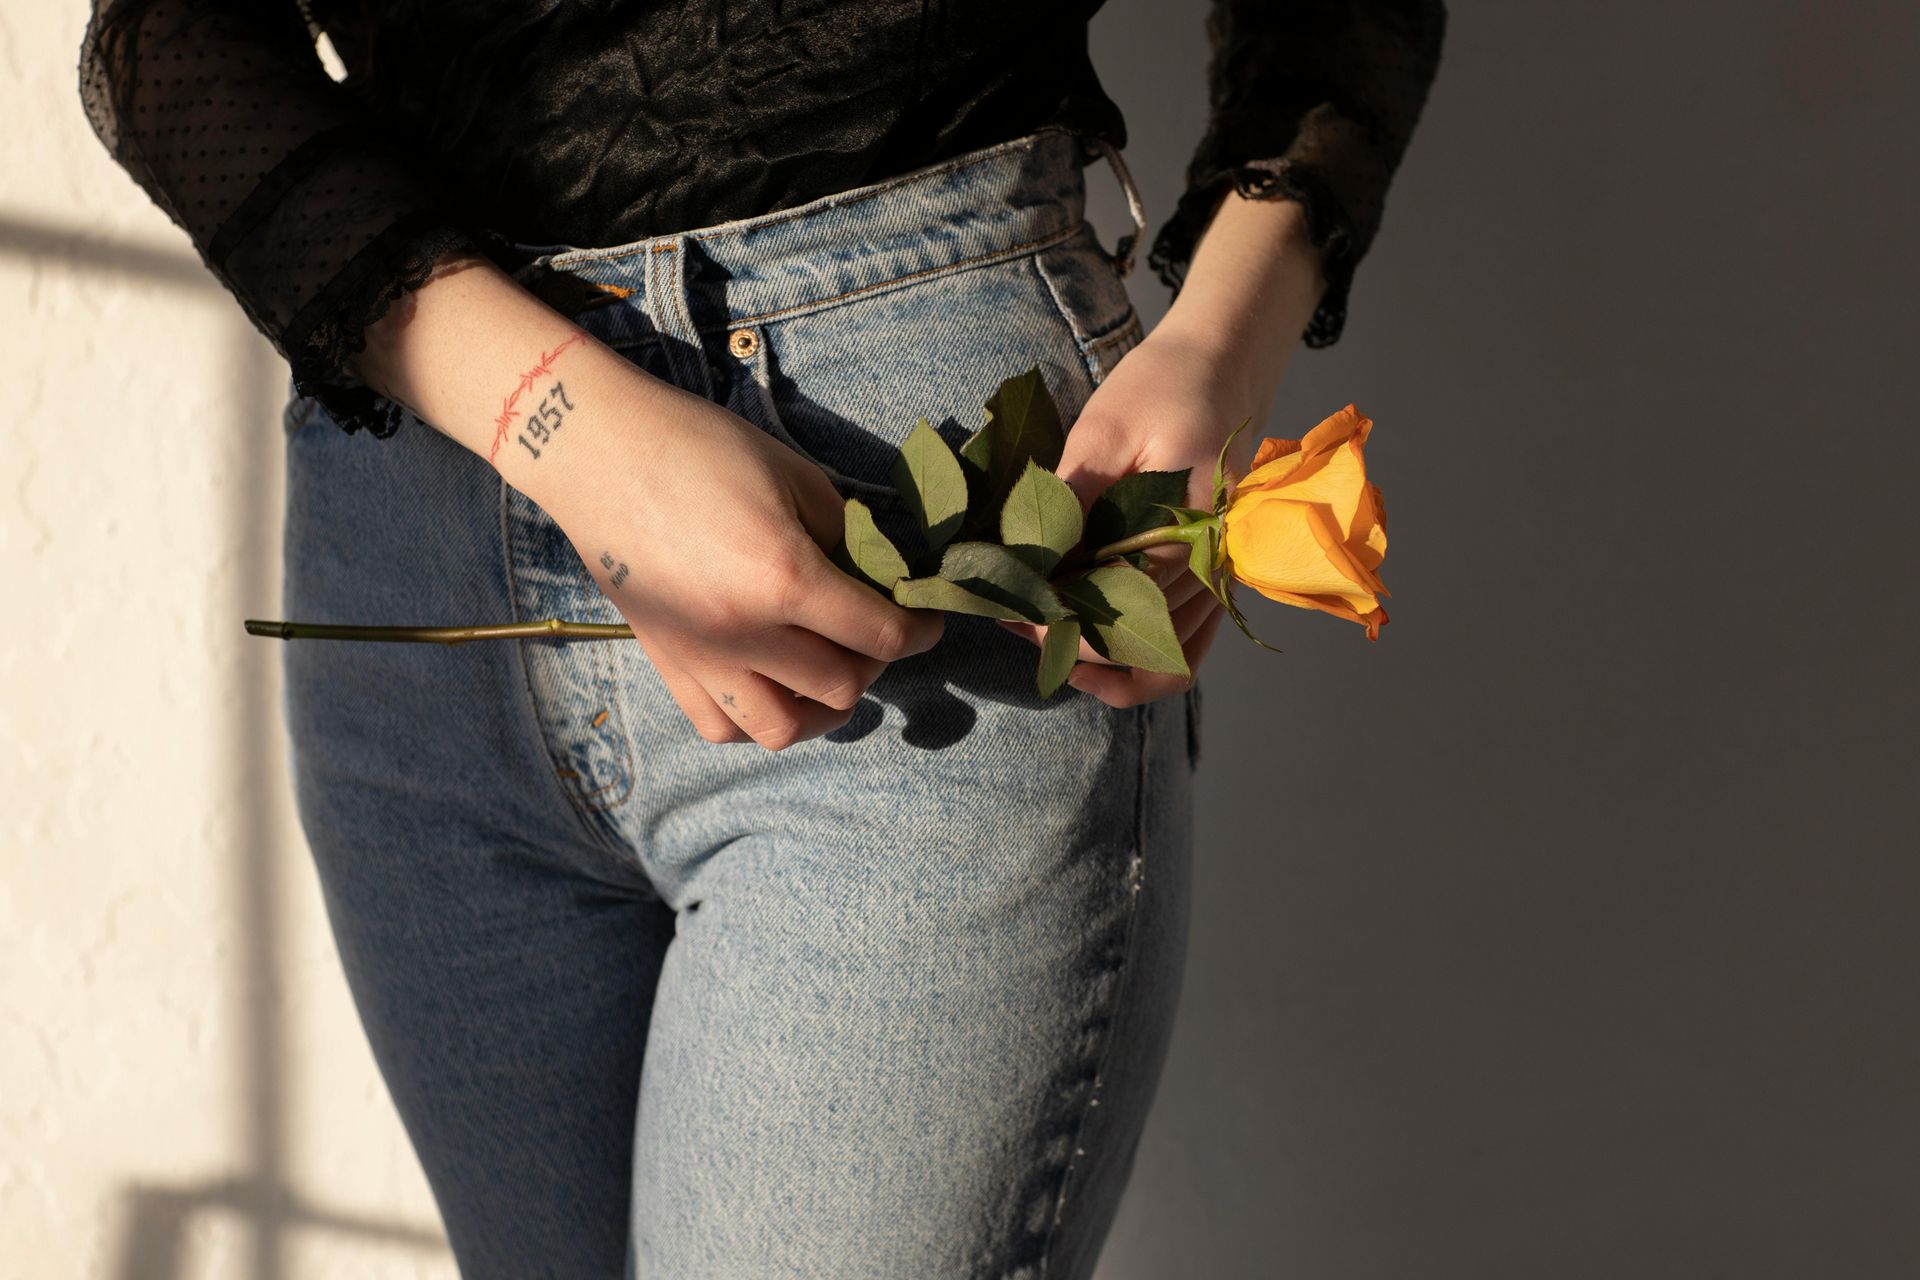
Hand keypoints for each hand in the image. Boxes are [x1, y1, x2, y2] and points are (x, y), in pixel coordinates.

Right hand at [540, 355, 943, 748]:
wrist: (598, 450)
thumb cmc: (700, 446)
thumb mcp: (795, 476)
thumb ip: (846, 535)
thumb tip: (880, 577)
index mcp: (785, 577)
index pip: (879, 635)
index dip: (919, 631)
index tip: (928, 623)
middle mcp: (744, 631)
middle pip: (841, 687)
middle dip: (873, 663)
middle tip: (871, 630)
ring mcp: (700, 655)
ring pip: (781, 729)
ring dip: (818, 710)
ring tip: (824, 673)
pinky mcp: (665, 661)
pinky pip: (719, 725)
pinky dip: (754, 718)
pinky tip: (768, 683)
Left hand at [998, 322, 1274, 706]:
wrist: (1223, 364)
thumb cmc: (1165, 386)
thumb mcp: (1107, 428)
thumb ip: (1074, 497)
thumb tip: (1028, 557)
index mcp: (1192, 531)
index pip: (1120, 606)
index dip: (1058, 618)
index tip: (1007, 605)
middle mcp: (1214, 569)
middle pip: (1140, 644)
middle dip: (1069, 641)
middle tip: (1010, 615)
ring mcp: (1219, 580)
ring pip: (1164, 660)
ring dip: (1101, 658)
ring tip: (1037, 625)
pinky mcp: (1212, 579)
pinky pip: (1185, 647)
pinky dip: (1138, 660)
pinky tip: (1086, 644)